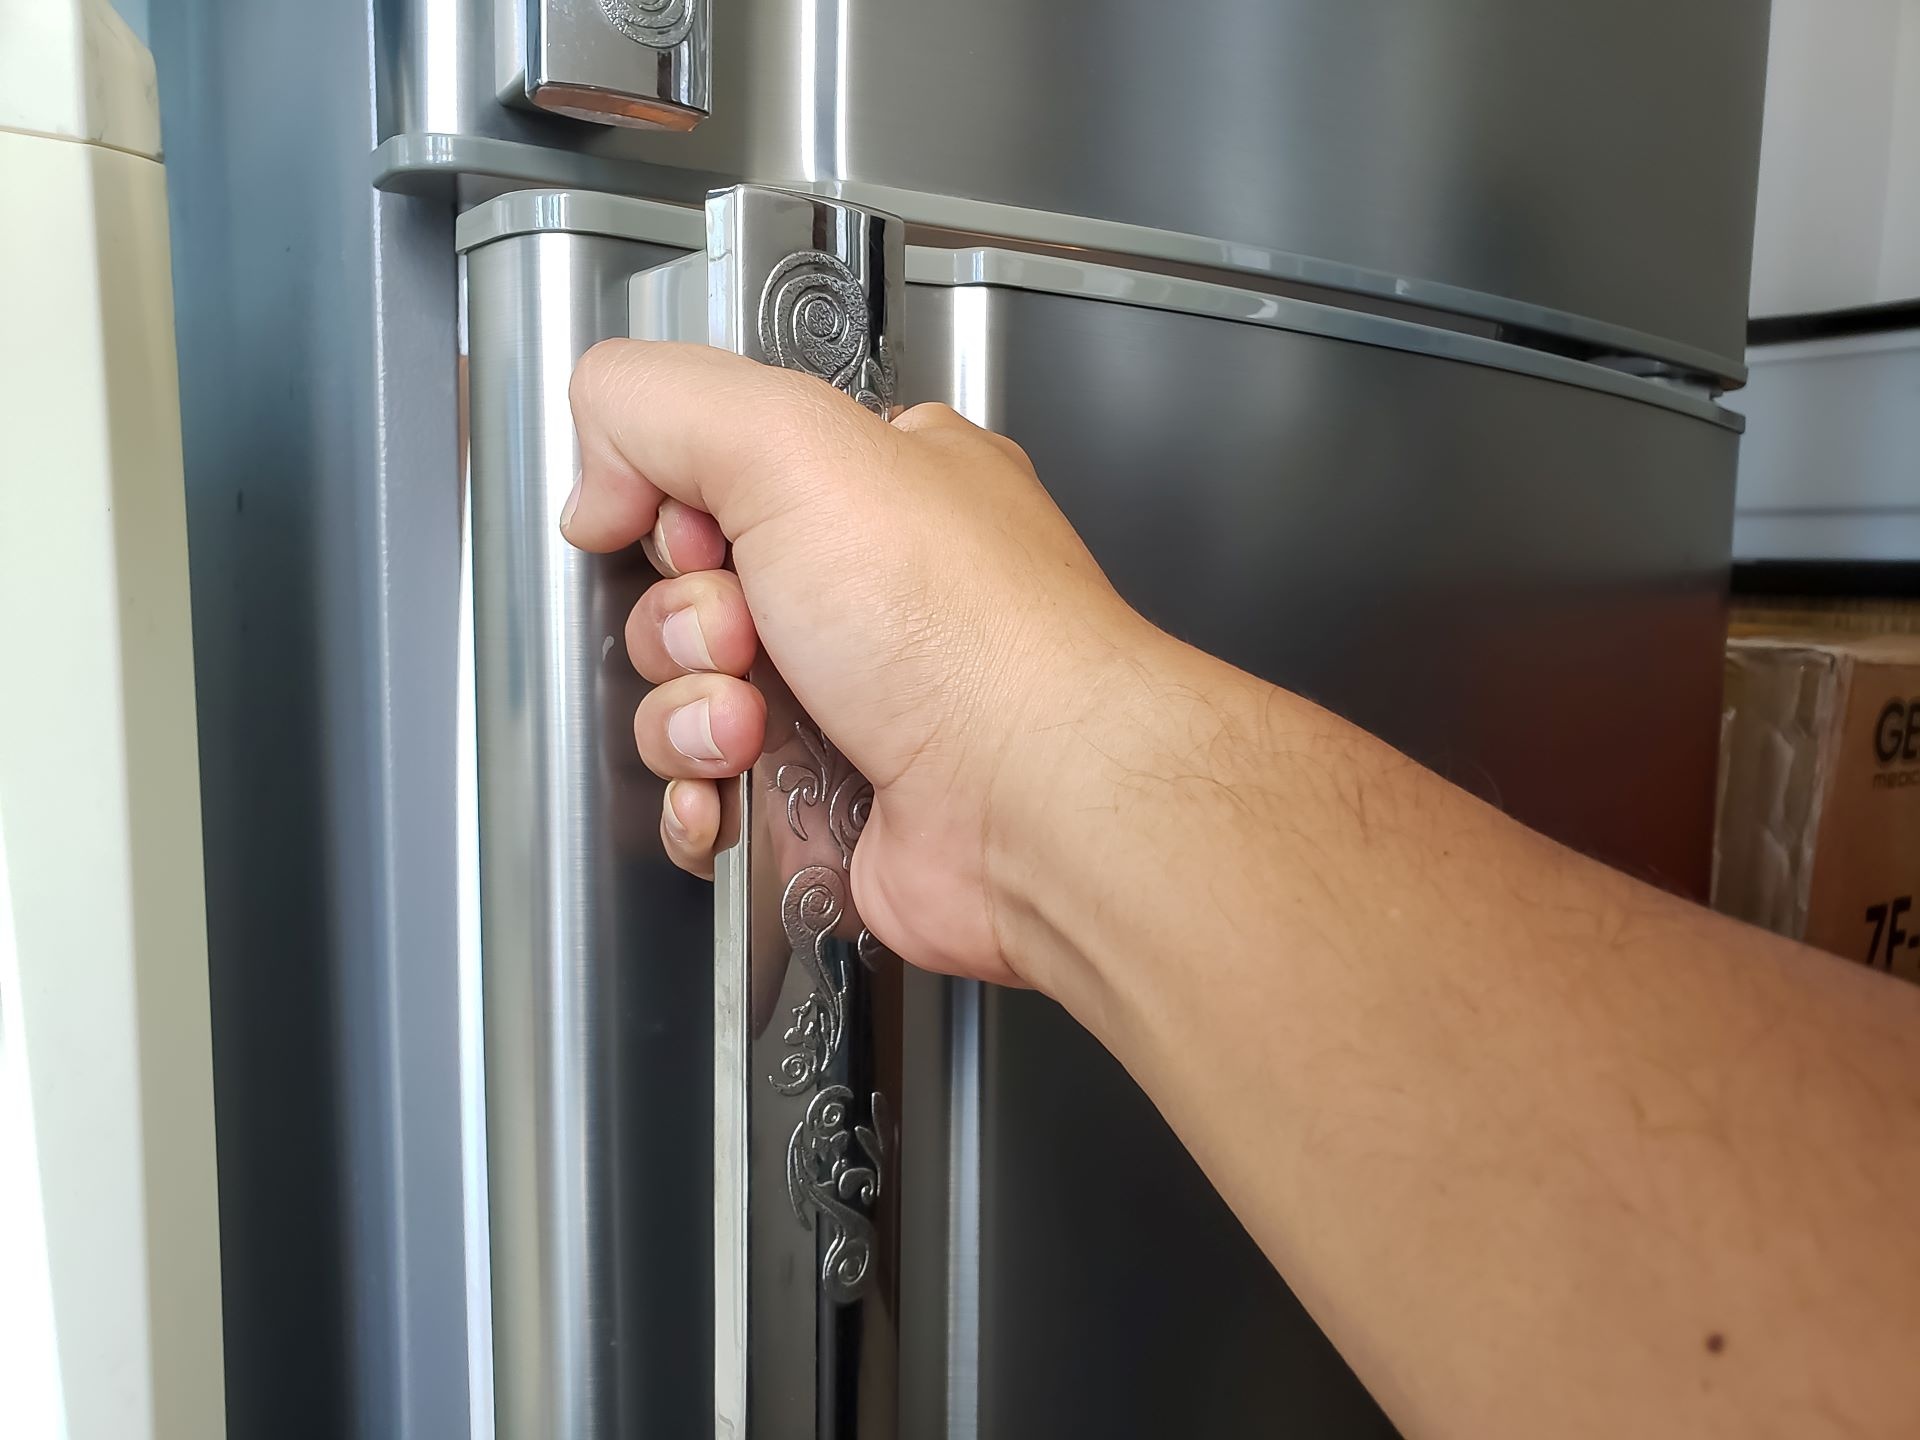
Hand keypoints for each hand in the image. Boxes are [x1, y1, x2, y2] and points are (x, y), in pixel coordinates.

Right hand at [563, 340, 1151, 989]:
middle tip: (744, 636)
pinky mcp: (828, 807)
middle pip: (684, 595)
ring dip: (686, 717)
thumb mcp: (794, 444)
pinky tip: (735, 796)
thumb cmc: (966, 635)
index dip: (676, 507)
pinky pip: (709, 800)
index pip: (715, 472)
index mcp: (877, 486)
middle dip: (681, 624)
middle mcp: (870, 593)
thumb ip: (663, 402)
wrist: (1039, 808)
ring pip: (684, 703)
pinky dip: (699, 805)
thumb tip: (597, 473)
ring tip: (754, 728)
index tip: (698, 531)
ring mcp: (850, 707)